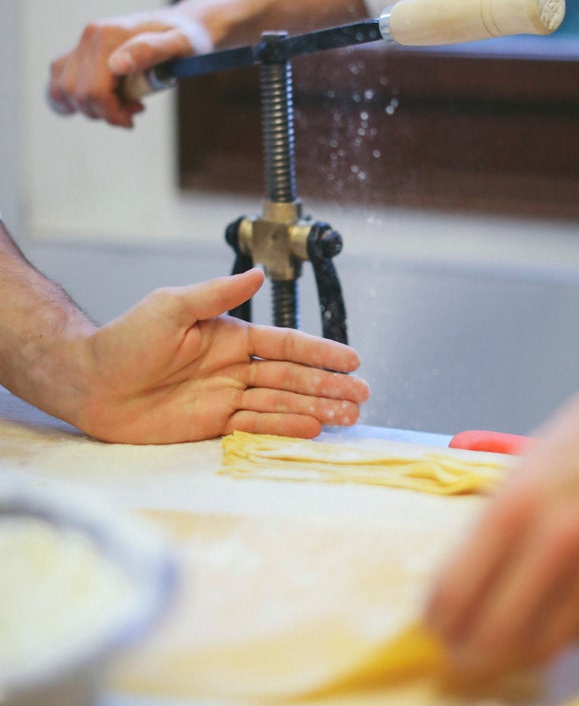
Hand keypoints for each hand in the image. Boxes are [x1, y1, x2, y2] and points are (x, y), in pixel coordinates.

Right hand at [48, 10, 204, 126]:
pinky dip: (70, 99)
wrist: (182, 25)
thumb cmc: (187, 38)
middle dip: (104, 112)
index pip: (94, 90)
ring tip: (120, 104)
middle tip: (134, 109)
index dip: (112, 113)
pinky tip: (96, 103)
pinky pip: (58, 81)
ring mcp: (82, 44)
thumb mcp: (180, 44)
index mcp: (109, 36)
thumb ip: (151, 51)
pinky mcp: (80, 52)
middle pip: (76, 94)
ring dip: (88, 108)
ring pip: (61, 90)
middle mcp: (90, 36)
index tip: (136, 115)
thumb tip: (117, 65)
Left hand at [75, 268, 368, 443]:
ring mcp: (226, 398)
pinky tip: (311, 430)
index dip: (320, 352)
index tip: (352, 358)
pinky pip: (256, 426)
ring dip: (316, 408)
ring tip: (349, 415)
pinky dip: (284, 428)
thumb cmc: (124, 340)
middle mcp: (234, 368)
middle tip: (363, 394)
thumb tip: (258, 275)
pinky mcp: (213, 426)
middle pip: (293, 376)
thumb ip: (217, 294)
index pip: (286, 343)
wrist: (89, 383)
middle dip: (329, 385)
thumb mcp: (172, 307)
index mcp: (230, 336)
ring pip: (281, 403)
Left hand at [424, 320, 578, 681]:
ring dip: (512, 652)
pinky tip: (552, 610)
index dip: (437, 619)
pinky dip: (563, 630)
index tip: (432, 625)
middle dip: (467, 653)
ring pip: (542, 648)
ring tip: (498, 642)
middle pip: (496, 636)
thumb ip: (489, 531)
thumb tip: (458, 588)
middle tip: (457, 652)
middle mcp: (559, 543)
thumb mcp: (517, 473)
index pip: (457, 591)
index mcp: (515, 505)